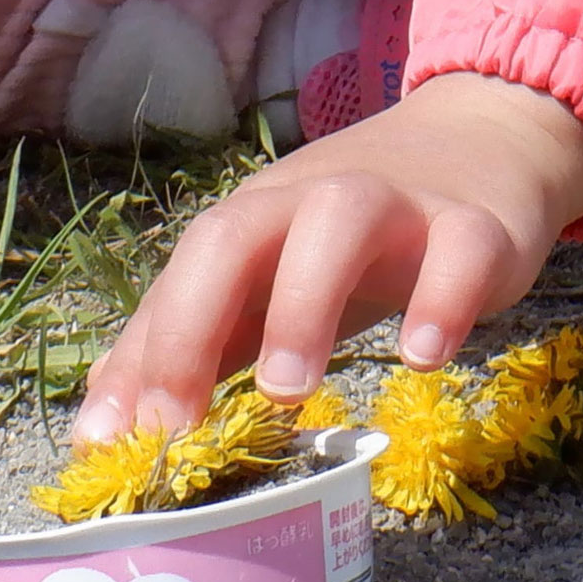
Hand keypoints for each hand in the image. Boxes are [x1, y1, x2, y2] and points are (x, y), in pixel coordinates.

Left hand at [73, 73, 582, 441]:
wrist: (483, 142)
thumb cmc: (351, 238)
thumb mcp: (264, 282)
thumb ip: (188, 348)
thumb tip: (99, 436)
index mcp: (253, 218)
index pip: (184, 276)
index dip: (152, 353)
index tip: (133, 439)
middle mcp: (310, 201)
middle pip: (235, 236)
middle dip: (199, 322)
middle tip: (189, 422)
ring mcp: (395, 207)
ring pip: (338, 229)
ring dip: (303, 305)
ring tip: (290, 390)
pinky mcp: (474, 225)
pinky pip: (458, 252)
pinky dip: (439, 302)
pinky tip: (422, 359)